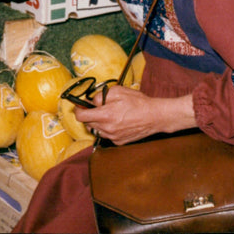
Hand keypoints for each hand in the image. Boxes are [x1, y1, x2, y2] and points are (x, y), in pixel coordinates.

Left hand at [75, 87, 195, 144]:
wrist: (154, 116)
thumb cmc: (138, 102)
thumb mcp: (117, 91)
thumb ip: (100, 96)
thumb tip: (91, 101)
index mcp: (105, 115)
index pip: (81, 117)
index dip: (78, 110)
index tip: (79, 106)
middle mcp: (107, 128)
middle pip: (88, 123)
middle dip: (89, 115)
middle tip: (97, 107)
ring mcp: (113, 137)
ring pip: (96, 130)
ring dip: (98, 122)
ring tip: (108, 114)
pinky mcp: (119, 142)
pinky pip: (106, 135)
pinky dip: (107, 128)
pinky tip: (116, 121)